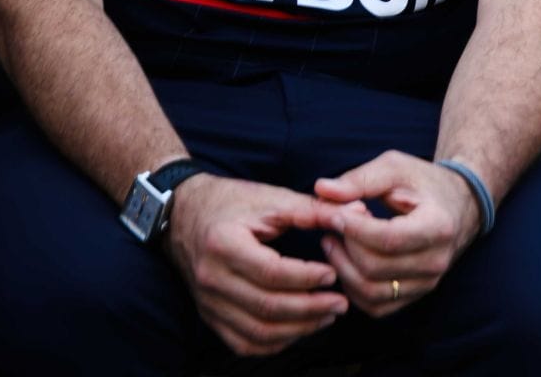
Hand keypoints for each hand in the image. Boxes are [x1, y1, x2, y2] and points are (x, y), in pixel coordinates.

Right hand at [163, 174, 349, 356]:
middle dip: (309, 308)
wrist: (184, 215)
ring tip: (328, 316)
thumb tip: (356, 214)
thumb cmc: (232, 202)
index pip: (271, 272)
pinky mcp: (210, 316)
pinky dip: (275, 342)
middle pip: (265, 306)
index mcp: (224, 244)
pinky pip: (243, 342)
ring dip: (297, 329)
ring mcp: (208, 302)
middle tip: (341, 303)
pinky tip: (301, 328)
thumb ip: (314, 209)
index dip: (306, 277)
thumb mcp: (272, 198)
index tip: (334, 274)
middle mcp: (211, 278)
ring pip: (256, 331)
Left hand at [313, 151, 483, 317]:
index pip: (388, 239)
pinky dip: (352, 288)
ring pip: (370, 291)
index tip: (335, 212)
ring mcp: (427, 283)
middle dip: (345, 246)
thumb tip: (321, 190)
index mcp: (438, 226)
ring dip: (343, 268)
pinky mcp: (415, 296)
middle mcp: (436, 261)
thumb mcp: (397, 168)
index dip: (353, 229)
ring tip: (334, 241)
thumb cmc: (423, 183)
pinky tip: (347, 261)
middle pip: (374, 267)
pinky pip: (374, 306)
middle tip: (334, 223)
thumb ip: (360, 179)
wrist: (458, 206)